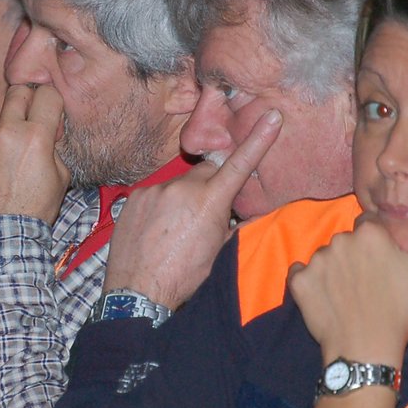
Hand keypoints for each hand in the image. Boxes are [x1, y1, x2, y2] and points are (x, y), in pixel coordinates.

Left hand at [0, 84, 70, 223]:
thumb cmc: (34, 209)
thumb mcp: (61, 178)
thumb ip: (53, 146)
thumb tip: (47, 130)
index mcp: (35, 137)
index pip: (46, 94)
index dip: (50, 102)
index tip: (49, 111)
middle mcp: (6, 131)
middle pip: (17, 92)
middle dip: (26, 101)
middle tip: (27, 120)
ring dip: (2, 137)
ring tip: (4, 168)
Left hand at [103, 110, 281, 308]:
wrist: (138, 291)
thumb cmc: (183, 277)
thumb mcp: (219, 252)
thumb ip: (232, 224)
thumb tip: (244, 212)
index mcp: (209, 202)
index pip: (240, 165)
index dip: (259, 140)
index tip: (272, 116)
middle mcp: (182, 188)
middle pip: (207, 171)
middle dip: (211, 185)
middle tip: (206, 212)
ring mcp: (155, 190)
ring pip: (179, 185)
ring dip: (183, 198)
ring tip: (175, 229)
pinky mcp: (135, 196)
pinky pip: (156, 193)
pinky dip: (161, 205)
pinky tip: (157, 228)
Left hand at [288, 208, 407, 358]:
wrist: (365, 352)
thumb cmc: (401, 314)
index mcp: (371, 234)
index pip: (370, 229)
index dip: (377, 250)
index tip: (384, 272)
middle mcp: (340, 240)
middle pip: (347, 244)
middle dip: (355, 261)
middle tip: (368, 289)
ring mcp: (316, 261)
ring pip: (326, 259)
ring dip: (333, 274)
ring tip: (350, 299)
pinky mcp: (298, 282)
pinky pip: (300, 275)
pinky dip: (310, 286)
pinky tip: (328, 303)